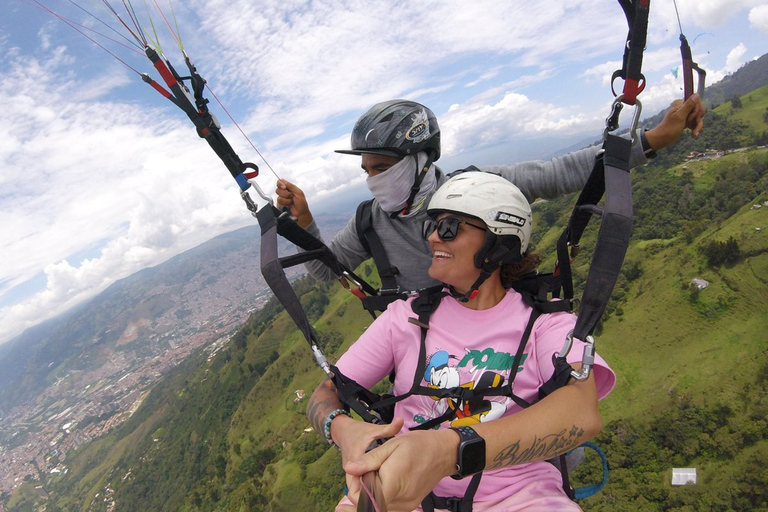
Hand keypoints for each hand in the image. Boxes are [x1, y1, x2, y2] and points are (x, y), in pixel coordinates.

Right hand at [275, 178, 312, 226]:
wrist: (301, 214)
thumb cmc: (302, 204)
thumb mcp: (298, 192)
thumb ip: (290, 186)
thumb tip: (282, 180)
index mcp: (289, 188)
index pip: (280, 183)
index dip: (280, 184)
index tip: (284, 187)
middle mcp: (284, 193)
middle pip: (278, 190)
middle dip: (285, 194)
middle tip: (291, 196)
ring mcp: (282, 199)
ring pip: (279, 197)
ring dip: (286, 200)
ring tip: (291, 203)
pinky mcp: (280, 206)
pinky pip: (279, 203)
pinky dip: (285, 204)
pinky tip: (289, 206)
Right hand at [334, 417, 403, 504]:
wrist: (343, 432)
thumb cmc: (359, 431)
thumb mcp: (373, 429)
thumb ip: (387, 428)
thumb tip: (401, 421)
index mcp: (356, 459)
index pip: (365, 477)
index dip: (377, 485)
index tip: (392, 486)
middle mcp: (350, 471)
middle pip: (362, 488)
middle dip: (375, 491)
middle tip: (393, 491)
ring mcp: (350, 475)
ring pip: (360, 489)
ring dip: (372, 490)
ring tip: (389, 490)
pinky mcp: (352, 477)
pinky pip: (361, 487)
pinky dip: (370, 488)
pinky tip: (383, 488)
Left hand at [343, 427, 457, 511]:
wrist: (444, 452)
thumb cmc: (418, 445)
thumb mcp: (392, 445)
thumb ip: (369, 460)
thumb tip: (349, 468)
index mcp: (393, 484)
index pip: (364, 499)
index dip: (355, 488)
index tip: (357, 471)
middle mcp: (401, 501)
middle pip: (371, 506)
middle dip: (361, 491)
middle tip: (363, 472)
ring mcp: (407, 505)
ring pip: (380, 507)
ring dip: (371, 495)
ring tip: (373, 475)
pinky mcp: (411, 505)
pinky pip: (390, 506)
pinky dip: (382, 497)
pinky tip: (383, 482)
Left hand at [645, 93, 705, 149]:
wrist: (663, 139)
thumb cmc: (669, 128)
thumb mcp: (679, 116)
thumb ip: (688, 105)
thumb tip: (696, 95)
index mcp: (680, 103)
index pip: (696, 101)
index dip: (697, 110)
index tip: (690, 118)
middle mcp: (684, 107)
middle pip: (699, 109)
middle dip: (697, 118)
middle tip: (690, 124)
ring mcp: (686, 114)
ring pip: (699, 117)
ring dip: (698, 125)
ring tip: (694, 133)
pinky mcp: (687, 121)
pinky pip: (696, 122)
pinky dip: (696, 128)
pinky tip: (693, 134)